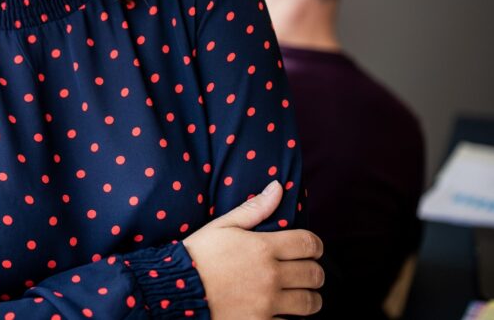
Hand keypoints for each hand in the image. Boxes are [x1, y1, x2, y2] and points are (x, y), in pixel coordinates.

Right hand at [183, 180, 324, 318]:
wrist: (177, 288)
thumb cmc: (199, 254)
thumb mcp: (222, 225)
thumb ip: (254, 208)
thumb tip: (277, 186)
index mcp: (263, 247)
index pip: (308, 244)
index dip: (316, 245)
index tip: (312, 249)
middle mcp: (270, 275)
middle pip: (314, 274)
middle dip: (314, 271)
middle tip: (306, 272)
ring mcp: (267, 302)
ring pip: (309, 303)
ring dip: (309, 297)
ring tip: (301, 294)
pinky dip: (291, 318)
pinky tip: (283, 311)